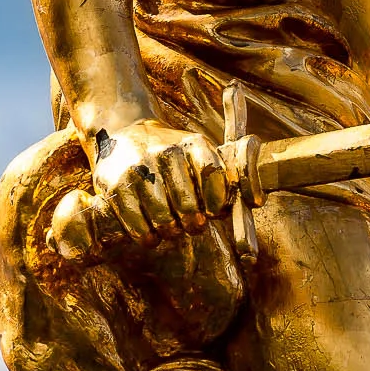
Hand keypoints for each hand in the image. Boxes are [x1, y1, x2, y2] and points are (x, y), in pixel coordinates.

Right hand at [73, 118, 231, 254]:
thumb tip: (253, 202)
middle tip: (194, 226)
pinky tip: (151, 237)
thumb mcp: (198, 152)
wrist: (123, 134)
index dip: (216, 200)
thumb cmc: (170, 154)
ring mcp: (140, 168)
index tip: (214, 212)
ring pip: (162, 217)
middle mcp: (166, 152)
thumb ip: (222, 175)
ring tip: (172, 231)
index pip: (213, 175)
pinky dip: (146, 236)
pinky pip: (136, 222)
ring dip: (170, 231)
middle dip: (194, 222)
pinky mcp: (116, 184)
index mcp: (193, 143)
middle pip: (187, 203)